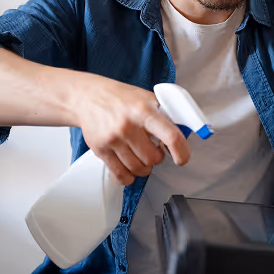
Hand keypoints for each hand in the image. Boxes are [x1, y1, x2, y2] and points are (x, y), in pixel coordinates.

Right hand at [71, 74, 190, 184]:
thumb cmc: (121, 98)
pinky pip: (120, 175)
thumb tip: (185, 131)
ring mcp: (113, 139)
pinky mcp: (100, 150)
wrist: (88, 97)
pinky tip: (131, 168)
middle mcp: (128, 126)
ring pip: (138, 169)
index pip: (170, 136)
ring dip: (145, 167)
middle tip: (154, 150)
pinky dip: (129, 176)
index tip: (182, 158)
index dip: (181, 152)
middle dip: (158, 158)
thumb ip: (165, 115)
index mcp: (144, 111)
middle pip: (153, 158)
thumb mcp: (147, 98)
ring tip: (142, 156)